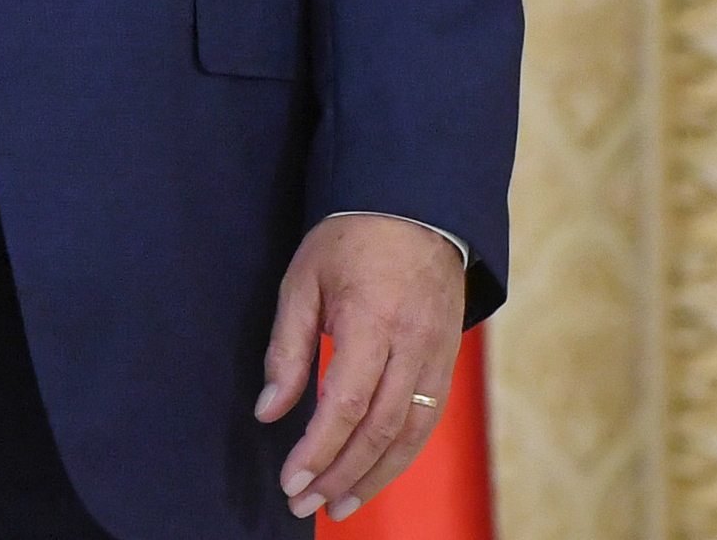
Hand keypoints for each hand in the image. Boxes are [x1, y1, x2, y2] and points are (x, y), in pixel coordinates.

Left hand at [256, 215, 466, 519]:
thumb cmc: (349, 239)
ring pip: (410, 436)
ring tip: (339, 506)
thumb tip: (268, 411)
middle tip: (305, 504)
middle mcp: (412, 346)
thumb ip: (286, 349)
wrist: (416, 209)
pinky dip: (400, 455)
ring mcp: (437, 357)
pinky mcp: (448, 364)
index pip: (345, 403)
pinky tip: (375, 474)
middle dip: (340, 475)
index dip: (318, 449)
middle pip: (378, 430)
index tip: (291, 480)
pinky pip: (427, 422)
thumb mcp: (301, 280)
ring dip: (374, 478)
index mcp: (372, 320)